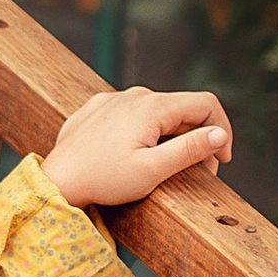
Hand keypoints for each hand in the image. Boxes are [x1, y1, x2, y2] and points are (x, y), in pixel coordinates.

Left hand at [43, 83, 230, 210]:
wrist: (56, 181)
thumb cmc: (102, 179)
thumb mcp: (153, 170)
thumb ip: (189, 149)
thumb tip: (219, 134)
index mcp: (151, 106)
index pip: (205, 104)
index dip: (221, 130)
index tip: (221, 161)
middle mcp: (133, 94)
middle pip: (182, 108)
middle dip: (197, 138)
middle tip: (198, 173)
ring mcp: (113, 99)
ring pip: (157, 112)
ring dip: (171, 136)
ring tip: (165, 166)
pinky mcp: (98, 108)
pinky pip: (132, 114)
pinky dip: (145, 132)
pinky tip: (136, 156)